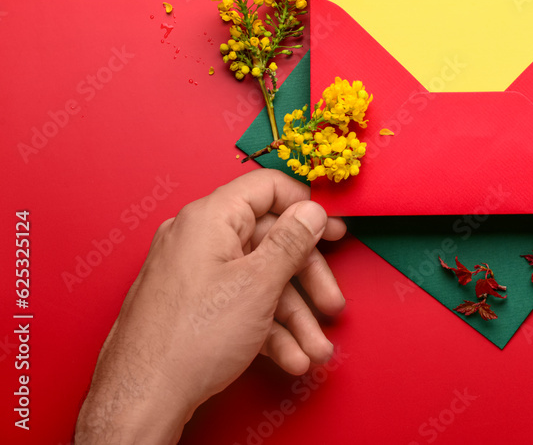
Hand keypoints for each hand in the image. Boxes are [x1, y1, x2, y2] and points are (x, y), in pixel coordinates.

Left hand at [76, 169, 346, 443]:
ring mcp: (192, 273)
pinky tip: (289, 357)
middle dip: (308, 280)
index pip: (267, 189)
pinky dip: (267, 329)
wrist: (140, 400)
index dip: (307, 207)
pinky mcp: (191, 306)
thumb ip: (291, 241)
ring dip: (294, 317)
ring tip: (314, 349)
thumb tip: (311, 211)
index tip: (335, 230)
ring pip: (259, 281)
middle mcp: (197, 239)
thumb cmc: (190, 339)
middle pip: (270, 242)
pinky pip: (239, 304)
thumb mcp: (258, 285)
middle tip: (331, 304)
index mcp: (210, 219)